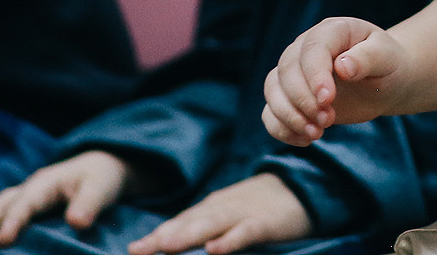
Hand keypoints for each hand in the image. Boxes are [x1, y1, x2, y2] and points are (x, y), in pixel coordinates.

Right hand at [0, 150, 131, 247]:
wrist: (99, 168)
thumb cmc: (101, 178)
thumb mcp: (102, 188)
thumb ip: (90, 204)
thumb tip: (78, 222)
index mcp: (45, 182)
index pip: (26, 202)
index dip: (13, 221)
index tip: (2, 241)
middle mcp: (27, 188)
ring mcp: (19, 197)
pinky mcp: (17, 208)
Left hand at [124, 173, 311, 254]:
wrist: (302, 187)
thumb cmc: (258, 207)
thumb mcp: (227, 215)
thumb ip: (202, 227)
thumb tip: (167, 241)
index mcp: (212, 208)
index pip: (180, 222)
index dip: (156, 236)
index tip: (134, 249)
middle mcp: (222, 208)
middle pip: (190, 222)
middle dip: (164, 236)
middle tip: (139, 250)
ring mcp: (243, 213)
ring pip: (212, 224)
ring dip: (189, 235)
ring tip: (166, 246)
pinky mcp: (265, 222)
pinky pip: (245, 232)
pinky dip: (230, 240)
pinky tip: (214, 250)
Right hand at [262, 16, 409, 143]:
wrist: (384, 82)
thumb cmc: (387, 65)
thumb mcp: (386, 58)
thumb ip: (368, 58)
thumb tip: (342, 67)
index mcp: (332, 31)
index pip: (313, 48)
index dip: (315, 75)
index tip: (328, 100)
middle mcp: (306, 47)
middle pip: (287, 70)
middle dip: (303, 100)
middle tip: (328, 120)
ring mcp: (294, 71)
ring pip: (273, 90)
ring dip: (290, 116)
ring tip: (317, 134)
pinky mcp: (290, 96)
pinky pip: (271, 111)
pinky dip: (281, 128)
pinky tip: (305, 140)